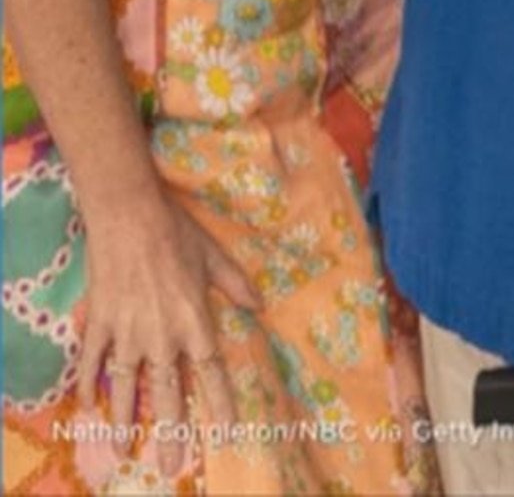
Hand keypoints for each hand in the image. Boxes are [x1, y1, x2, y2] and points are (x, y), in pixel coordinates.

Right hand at [77, 193, 261, 478]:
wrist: (129, 213)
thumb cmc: (175, 231)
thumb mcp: (213, 255)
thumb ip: (235, 284)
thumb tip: (260, 305)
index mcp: (193, 321)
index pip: (210, 372)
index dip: (220, 403)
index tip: (228, 431)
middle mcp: (161, 336)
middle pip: (167, 393)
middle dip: (170, 432)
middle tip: (170, 466)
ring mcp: (127, 331)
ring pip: (126, 386)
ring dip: (124, 419)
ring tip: (122, 450)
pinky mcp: (100, 322)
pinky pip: (92, 360)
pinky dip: (88, 384)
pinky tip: (87, 407)